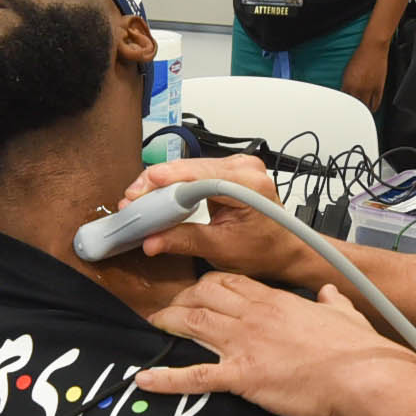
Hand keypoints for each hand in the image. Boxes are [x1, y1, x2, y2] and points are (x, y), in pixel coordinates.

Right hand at [118, 157, 315, 280]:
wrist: (283, 250)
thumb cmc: (263, 250)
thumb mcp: (220, 249)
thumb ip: (183, 241)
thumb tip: (151, 240)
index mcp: (248, 184)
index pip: (197, 177)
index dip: (165, 184)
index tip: (140, 195)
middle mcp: (245, 167)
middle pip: (188, 168)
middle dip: (156, 185)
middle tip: (132, 201)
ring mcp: (238, 165)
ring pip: (188, 167)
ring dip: (162, 184)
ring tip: (141, 200)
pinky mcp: (230, 169)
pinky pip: (195, 171)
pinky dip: (175, 183)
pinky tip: (159, 194)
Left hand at [142, 272, 415, 415]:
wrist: (364, 376)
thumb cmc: (358, 349)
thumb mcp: (347, 315)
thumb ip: (333, 302)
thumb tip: (329, 294)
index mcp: (277, 301)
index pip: (231, 281)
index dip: (208, 284)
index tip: (197, 289)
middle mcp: (254, 316)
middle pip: (204, 296)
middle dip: (182, 300)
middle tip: (168, 308)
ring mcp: (245, 345)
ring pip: (194, 323)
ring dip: (169, 323)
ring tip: (152, 325)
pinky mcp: (242, 377)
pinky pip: (196, 376)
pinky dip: (167, 378)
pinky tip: (143, 380)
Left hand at [337, 37, 387, 111]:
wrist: (373, 49)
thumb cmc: (360, 57)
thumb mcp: (347, 72)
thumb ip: (346, 84)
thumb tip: (345, 94)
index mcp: (348, 84)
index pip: (343, 102)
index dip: (343, 108)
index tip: (343, 112)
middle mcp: (358, 89)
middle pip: (354, 107)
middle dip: (352, 111)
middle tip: (351, 115)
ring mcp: (369, 90)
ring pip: (365, 108)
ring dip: (362, 111)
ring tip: (361, 113)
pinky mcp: (379, 89)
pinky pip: (376, 104)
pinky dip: (373, 109)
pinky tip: (370, 110)